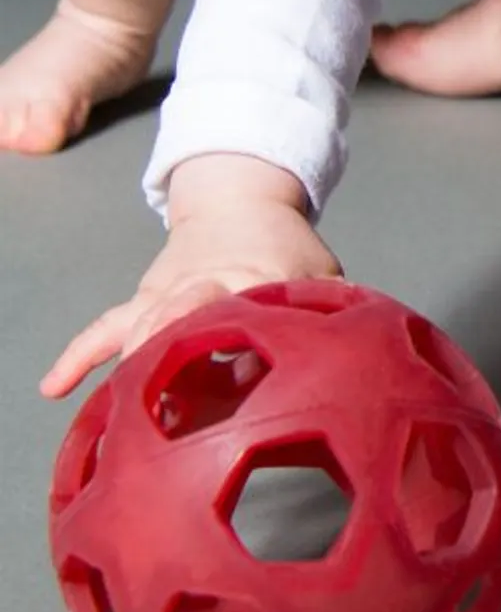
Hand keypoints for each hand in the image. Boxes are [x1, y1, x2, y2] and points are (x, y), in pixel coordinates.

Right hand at [39, 159, 341, 397]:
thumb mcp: (320, 275)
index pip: (251, 303)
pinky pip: (106, 327)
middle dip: (173, 346)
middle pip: (184, 309)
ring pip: (142, 321)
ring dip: (132, 361)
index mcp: (258, 274)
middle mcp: (207, 281)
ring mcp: (169, 290)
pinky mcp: (145, 298)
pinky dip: (80, 355)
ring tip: (123, 410)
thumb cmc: (287, 249)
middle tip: (166, 392)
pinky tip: (54, 387)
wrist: (240, 200)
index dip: (246, 331)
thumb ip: (328, 318)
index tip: (245, 371)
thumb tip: (334, 370)